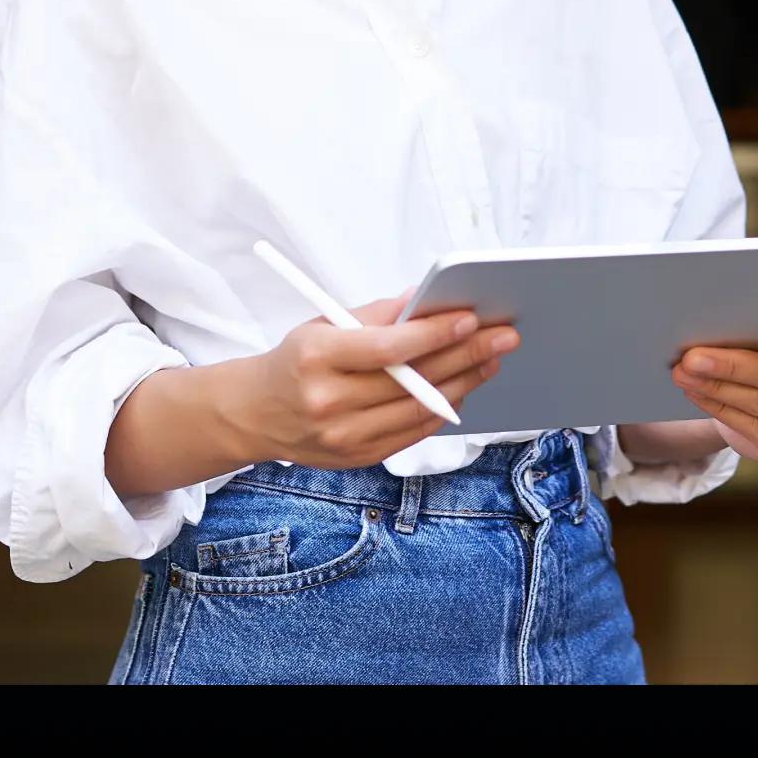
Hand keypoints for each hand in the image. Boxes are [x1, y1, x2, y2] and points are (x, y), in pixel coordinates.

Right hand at [227, 289, 521, 470]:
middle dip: (465, 355)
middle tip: (502, 336)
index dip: (433, 334)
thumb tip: (426, 299)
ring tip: (490, 360)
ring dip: (463, 383)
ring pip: (419, 410)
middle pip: (412, 380)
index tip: (470, 318)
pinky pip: (412, 433)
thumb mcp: (324, 323)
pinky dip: (441, 409)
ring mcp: (343, 436)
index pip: (387, 348)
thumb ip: (377, 314)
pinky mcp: (357, 458)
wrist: (254, 414)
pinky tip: (462, 387)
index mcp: (317, 357)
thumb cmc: (295, 360)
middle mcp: (329, 401)